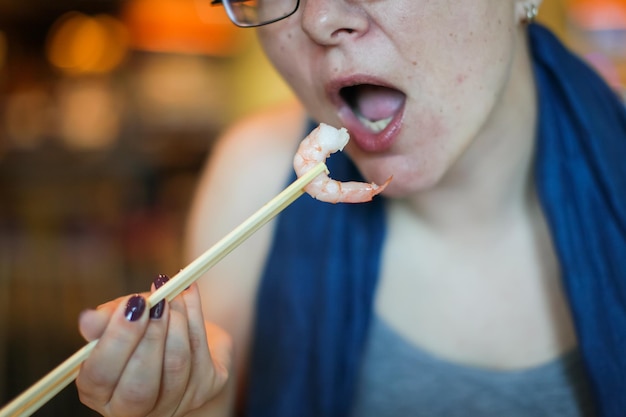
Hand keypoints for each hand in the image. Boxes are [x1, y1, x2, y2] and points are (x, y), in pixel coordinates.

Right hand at [75, 278, 231, 416]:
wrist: (184, 332)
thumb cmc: (142, 327)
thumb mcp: (118, 319)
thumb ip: (106, 319)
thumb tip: (89, 319)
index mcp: (100, 392)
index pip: (100, 376)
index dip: (118, 339)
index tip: (133, 305)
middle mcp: (133, 408)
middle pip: (140, 386)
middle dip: (151, 336)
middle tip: (157, 302)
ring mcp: (173, 403)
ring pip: (176, 365)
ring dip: (177, 321)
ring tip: (173, 293)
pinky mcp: (205, 389)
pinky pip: (201, 352)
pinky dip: (195, 315)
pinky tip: (189, 292)